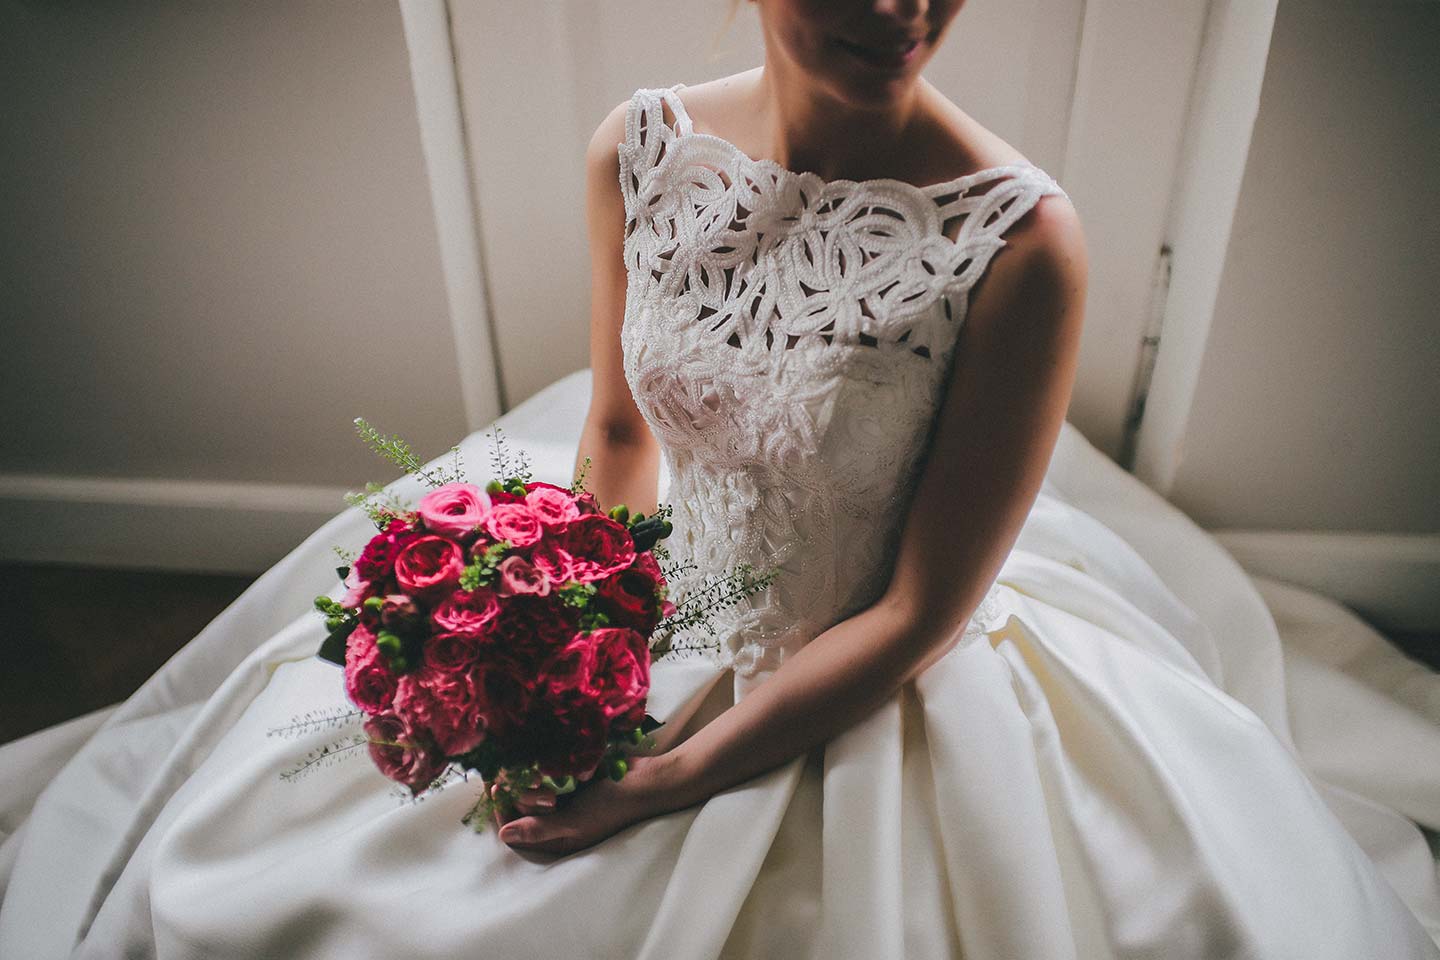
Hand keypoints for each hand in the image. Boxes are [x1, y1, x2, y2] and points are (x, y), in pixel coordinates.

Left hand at [495, 753, 682, 855]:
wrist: (645, 780)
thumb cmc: (612, 807)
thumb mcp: (575, 823)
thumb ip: (539, 829)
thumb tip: (503, 835)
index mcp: (556, 839)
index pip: (516, 830)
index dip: (503, 809)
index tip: (498, 787)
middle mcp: (556, 820)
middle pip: (519, 807)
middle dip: (519, 792)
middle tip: (530, 779)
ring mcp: (563, 799)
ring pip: (529, 788)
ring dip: (529, 777)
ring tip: (539, 768)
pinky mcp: (570, 779)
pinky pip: (545, 773)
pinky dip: (542, 765)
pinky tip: (543, 755)